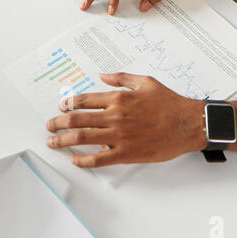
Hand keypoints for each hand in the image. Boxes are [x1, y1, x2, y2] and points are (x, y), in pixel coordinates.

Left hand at [44, 73, 205, 166]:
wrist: (187, 124)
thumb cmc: (170, 103)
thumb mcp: (145, 82)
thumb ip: (121, 78)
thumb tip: (103, 76)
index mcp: (118, 99)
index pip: (83, 100)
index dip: (68, 104)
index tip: (61, 108)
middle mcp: (114, 117)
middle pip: (76, 120)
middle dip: (58, 123)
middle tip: (49, 126)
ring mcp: (118, 136)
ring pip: (82, 139)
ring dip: (63, 141)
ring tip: (52, 142)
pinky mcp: (126, 154)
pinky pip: (98, 159)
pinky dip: (83, 161)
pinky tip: (75, 160)